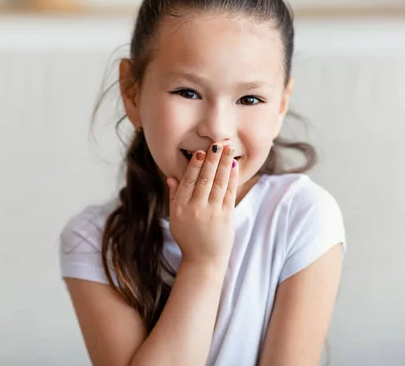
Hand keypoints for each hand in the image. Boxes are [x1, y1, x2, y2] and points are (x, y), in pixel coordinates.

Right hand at [166, 143, 239, 266]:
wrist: (203, 261)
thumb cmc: (189, 238)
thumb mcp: (175, 219)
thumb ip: (174, 197)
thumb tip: (171, 177)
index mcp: (180, 208)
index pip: (188, 181)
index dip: (195, 165)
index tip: (200, 151)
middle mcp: (195, 209)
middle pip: (204, 179)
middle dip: (211, 159)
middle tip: (217, 144)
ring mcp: (211, 213)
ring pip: (218, 183)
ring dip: (224, 164)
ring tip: (228, 149)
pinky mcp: (226, 217)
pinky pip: (229, 193)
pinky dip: (232, 178)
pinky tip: (233, 166)